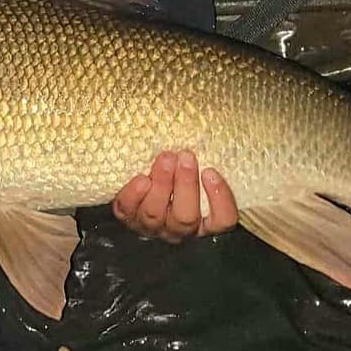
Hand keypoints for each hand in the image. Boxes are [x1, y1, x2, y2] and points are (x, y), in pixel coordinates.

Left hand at [112, 150, 237, 243]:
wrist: (140, 180)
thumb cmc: (177, 170)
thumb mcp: (194, 166)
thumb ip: (203, 158)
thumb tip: (211, 121)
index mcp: (204, 220)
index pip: (223, 220)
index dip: (220, 199)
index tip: (211, 171)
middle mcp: (179, 229)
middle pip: (186, 217)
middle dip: (186, 185)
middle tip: (186, 156)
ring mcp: (152, 226)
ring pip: (156, 213)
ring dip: (162, 184)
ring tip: (165, 159)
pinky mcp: (128, 218)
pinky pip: (128, 210)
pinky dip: (134, 194)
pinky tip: (141, 178)